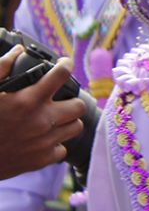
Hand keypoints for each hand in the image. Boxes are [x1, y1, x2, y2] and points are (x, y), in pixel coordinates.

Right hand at [0, 47, 86, 179]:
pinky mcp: (41, 160)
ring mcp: (43, 142)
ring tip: (56, 119)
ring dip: (67, 122)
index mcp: (27, 100)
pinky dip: (55, 145)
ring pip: (76, 127)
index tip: (64, 65)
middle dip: (72, 100)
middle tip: (62, 99)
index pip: (61, 75)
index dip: (66, 65)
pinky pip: (61, 150)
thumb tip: (18, 50)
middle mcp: (41, 120)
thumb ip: (1, 67)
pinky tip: (44, 140)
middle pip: (79, 105)